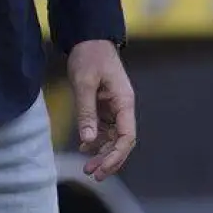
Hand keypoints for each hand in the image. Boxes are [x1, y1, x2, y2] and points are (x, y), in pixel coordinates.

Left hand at [67, 40, 136, 180]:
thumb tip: (88, 142)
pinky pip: (104, 129)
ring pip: (113, 138)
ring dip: (102, 154)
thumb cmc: (89, 56)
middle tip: (93, 175)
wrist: (88, 38)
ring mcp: (114, 107)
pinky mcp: (105, 105)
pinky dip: (96, 141)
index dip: (116, 156)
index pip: (127, 136)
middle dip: (109, 160)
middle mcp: (123, 107)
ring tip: (88, 169)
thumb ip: (86, 112)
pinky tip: (84, 149)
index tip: (102, 169)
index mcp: (124, 102)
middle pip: (121, 141)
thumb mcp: (84, 83)